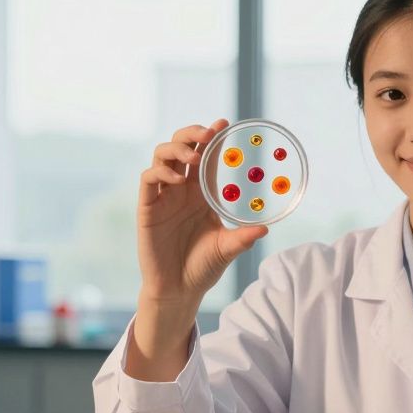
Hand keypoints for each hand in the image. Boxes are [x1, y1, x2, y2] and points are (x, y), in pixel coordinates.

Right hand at [137, 119, 266, 304]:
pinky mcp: (147, 207)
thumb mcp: (227, 249)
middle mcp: (181, 189)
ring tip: (193, 156)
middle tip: (208, 134)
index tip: (226, 123)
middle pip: (181, 147)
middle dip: (192, 134)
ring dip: (177, 149)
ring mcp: (163, 196)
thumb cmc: (202, 267)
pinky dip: (161, 173)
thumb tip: (265, 229)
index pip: (206, 157)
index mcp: (201, 193)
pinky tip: (178, 179)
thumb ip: (243, 238)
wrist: (178, 290)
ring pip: (162, 156)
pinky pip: (148, 179)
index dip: (214, 138)